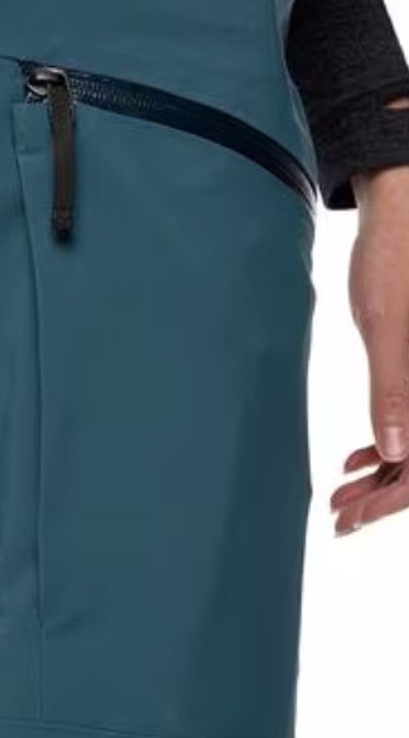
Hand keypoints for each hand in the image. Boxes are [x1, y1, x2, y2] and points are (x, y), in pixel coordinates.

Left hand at [333, 166, 408, 535]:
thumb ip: (397, 390)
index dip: (393, 499)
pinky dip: (387, 444)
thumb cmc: (392, 264)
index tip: (353, 518)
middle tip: (339, 516)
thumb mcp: (387, 328)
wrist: (399, 219)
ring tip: (339, 495)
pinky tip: (354, 458)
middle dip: (384, 495)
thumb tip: (398, 453)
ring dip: (382, 475)